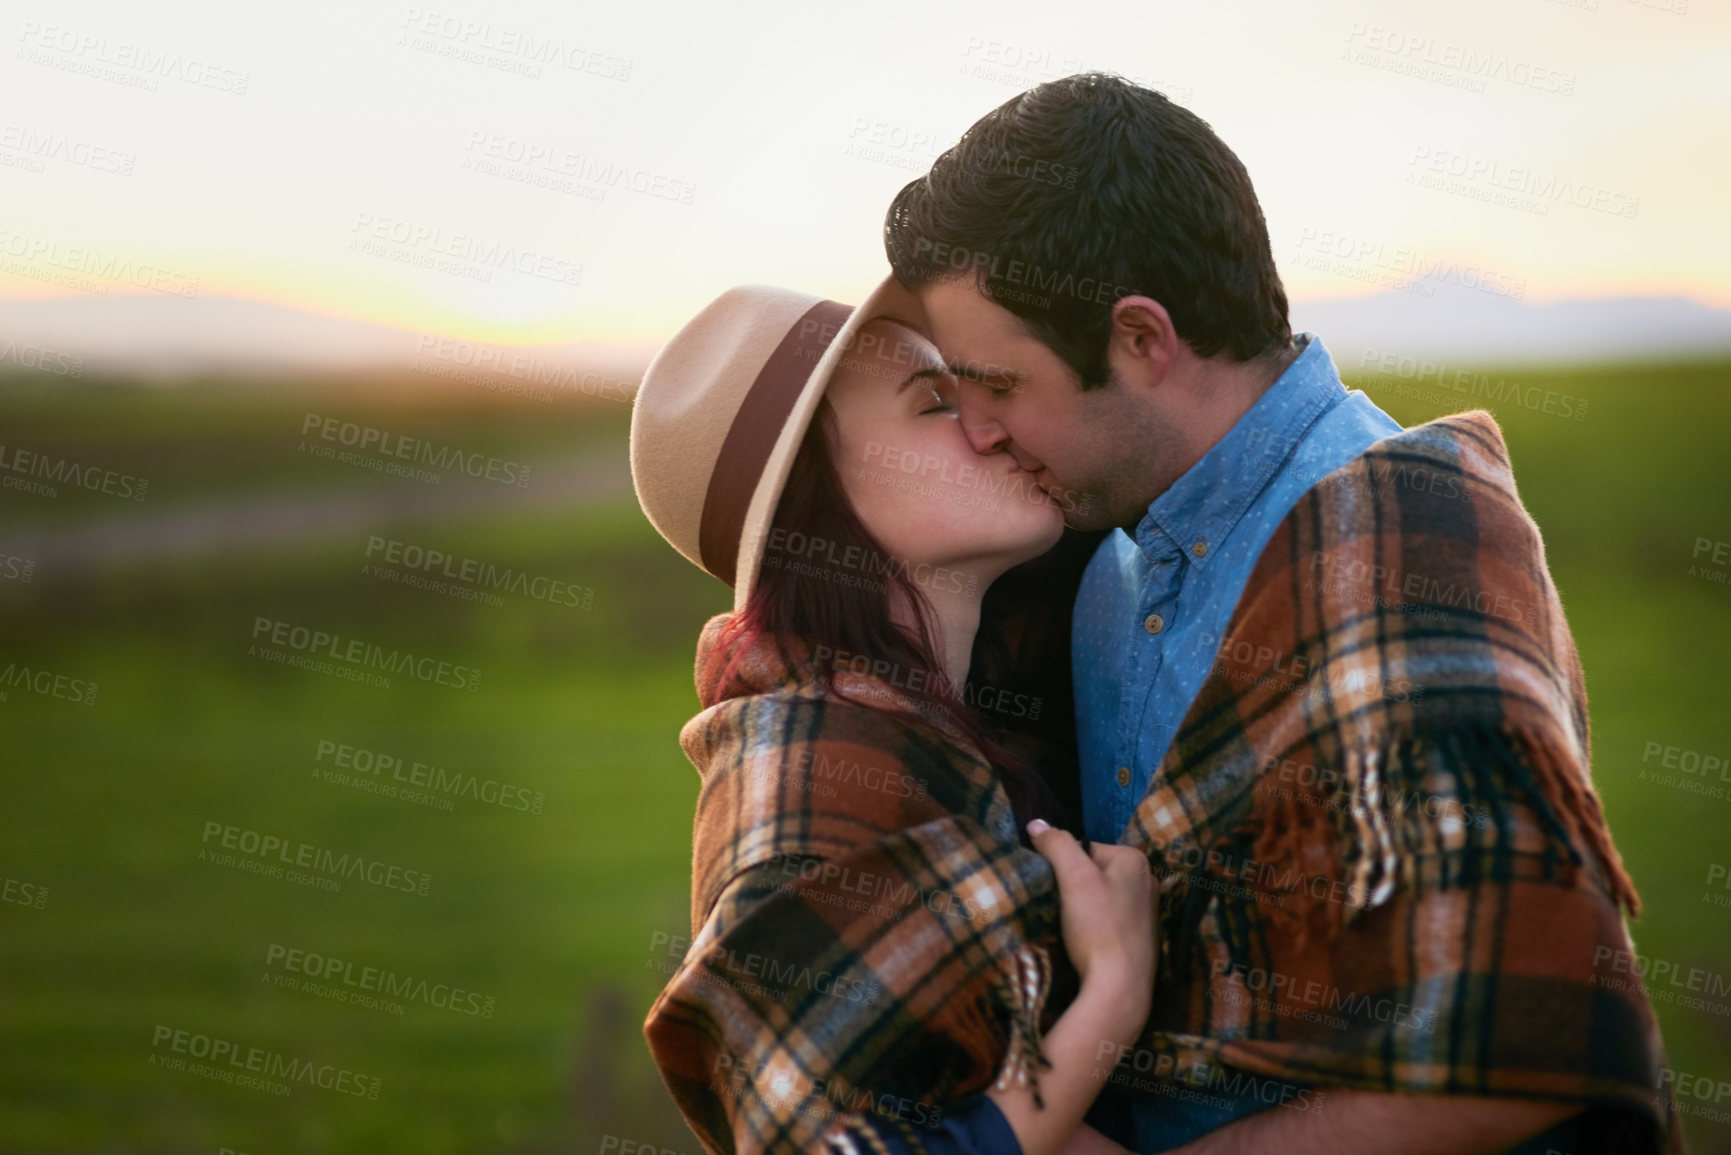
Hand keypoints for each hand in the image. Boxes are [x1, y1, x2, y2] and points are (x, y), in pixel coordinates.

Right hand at [1026, 819, 1156, 1014]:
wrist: (1120, 986)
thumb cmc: (1098, 927)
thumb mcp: (1073, 878)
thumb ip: (1057, 844)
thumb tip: (1036, 822)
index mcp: (1134, 859)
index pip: (1085, 848)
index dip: (1065, 868)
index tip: (1060, 891)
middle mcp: (1148, 879)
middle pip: (1094, 871)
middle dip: (1076, 887)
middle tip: (1067, 911)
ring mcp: (1148, 910)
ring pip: (1102, 896)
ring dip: (1085, 908)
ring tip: (1077, 928)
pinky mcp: (1142, 936)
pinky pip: (1111, 918)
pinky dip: (1098, 926)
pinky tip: (1090, 941)